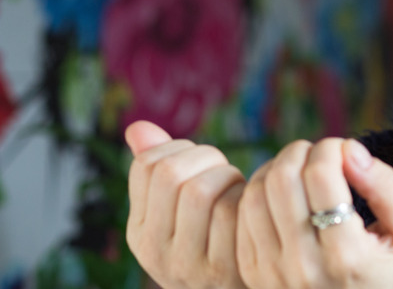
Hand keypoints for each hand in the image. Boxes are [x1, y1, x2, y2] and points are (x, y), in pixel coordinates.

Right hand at [125, 121, 246, 288]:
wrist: (238, 287)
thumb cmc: (213, 237)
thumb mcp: (178, 210)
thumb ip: (158, 171)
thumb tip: (136, 127)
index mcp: (138, 231)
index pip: (147, 164)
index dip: (180, 149)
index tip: (199, 162)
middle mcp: (154, 251)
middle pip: (171, 173)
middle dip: (206, 158)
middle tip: (222, 170)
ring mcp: (186, 264)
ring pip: (200, 189)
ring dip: (227, 176)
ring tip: (236, 187)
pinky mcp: (223, 268)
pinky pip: (232, 212)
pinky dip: (245, 197)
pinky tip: (248, 207)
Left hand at [236, 137, 392, 288]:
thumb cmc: (385, 273)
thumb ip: (388, 187)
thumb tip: (350, 150)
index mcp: (346, 255)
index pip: (320, 175)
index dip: (330, 148)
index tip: (343, 152)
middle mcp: (303, 266)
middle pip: (282, 178)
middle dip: (301, 151)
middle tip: (319, 156)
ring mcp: (271, 271)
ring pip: (256, 191)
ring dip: (277, 166)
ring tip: (301, 170)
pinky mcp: (250, 270)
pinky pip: (239, 212)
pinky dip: (260, 189)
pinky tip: (282, 192)